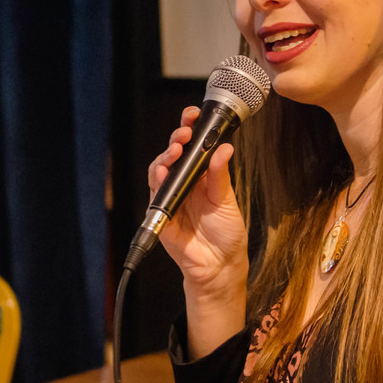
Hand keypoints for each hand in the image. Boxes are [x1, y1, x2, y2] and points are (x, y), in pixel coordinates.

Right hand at [147, 107, 248, 356]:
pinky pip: (155, 192)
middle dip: (176, 139)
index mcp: (202, 176)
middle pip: (173, 154)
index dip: (190, 129)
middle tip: (184, 133)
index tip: (193, 116)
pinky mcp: (161, 212)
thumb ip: (220, 176)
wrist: (219, 266)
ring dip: (165, 156)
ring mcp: (171, 197)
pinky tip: (163, 171)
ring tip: (175, 150)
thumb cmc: (226, 233)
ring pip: (160, 169)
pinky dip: (158, 179)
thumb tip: (224, 148)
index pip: (192, 147)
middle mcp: (184, 183)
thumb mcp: (227, 201)